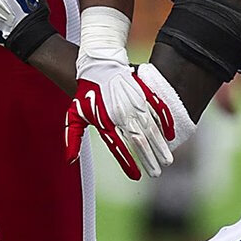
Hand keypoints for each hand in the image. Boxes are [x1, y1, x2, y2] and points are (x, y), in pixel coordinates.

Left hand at [67, 63, 190, 178]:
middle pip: (138, 141)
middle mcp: (121, 114)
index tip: (136, 176)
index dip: (127, 162)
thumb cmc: (85, 93)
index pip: (118, 147)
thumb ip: (72, 139)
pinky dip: (165, 122)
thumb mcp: (74, 115)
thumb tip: (69, 161)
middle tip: (157, 173)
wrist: (97, 64)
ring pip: (150, 129)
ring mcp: (134, 103)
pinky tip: (170, 135)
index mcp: (105, 122)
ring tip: (167, 160)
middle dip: (149, 159)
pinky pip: (158, 110)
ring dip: (160, 146)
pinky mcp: (143, 93)